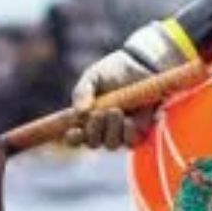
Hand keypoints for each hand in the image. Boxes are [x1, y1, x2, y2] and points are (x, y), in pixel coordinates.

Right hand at [61, 21, 186, 149]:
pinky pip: (130, 142)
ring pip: (111, 144)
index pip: (74, 138)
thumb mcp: (93, 77)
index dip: (72, 139)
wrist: (139, 65)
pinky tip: (128, 120)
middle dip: (94, 130)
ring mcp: (120, 132)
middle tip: (100, 113)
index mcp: (86, 119)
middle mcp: (101, 130)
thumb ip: (82, 92)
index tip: (76, 131)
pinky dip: (127, 133)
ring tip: (116, 111)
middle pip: (93, 143)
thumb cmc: (111, 72)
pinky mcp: (138, 132)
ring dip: (111, 130)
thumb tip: (79, 113)